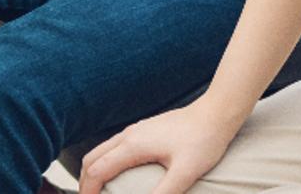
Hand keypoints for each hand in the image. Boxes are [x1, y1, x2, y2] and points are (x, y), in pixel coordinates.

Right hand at [78, 102, 238, 193]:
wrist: (215, 114)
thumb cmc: (203, 141)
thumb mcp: (184, 174)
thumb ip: (163, 193)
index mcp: (133, 145)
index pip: (97, 170)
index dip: (88, 191)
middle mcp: (129, 135)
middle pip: (92, 158)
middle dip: (84, 182)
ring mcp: (135, 130)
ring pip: (101, 150)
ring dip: (93, 170)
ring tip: (96, 190)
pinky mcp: (143, 129)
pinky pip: (113, 146)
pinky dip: (104, 161)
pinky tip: (116, 172)